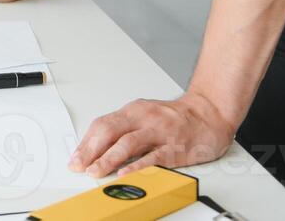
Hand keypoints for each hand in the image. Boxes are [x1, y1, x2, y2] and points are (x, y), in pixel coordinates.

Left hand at [68, 92, 234, 177]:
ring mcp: (160, 132)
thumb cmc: (175, 118)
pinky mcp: (175, 147)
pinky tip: (125, 173)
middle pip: (111, 132)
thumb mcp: (145, 115)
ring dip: (108, 159)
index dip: (86, 142)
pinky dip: (137, 166)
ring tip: (96, 171)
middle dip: (91, 151)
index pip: (103, 124)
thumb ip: (123, 129)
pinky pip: (153, 157)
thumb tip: (97, 147)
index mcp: (133, 111)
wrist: (208, 114)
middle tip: (80, 166)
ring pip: (128, 143)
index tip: (75, 158)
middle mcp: (144, 118)